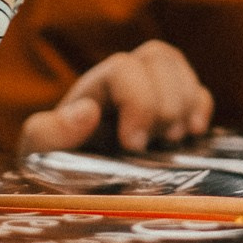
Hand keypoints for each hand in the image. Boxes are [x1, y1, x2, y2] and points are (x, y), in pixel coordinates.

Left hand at [16, 42, 214, 154]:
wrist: (74, 187)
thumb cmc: (55, 169)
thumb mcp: (41, 156)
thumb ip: (48, 133)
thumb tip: (86, 112)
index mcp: (92, 89)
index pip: (123, 69)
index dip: (138, 101)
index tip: (134, 144)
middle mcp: (122, 82)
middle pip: (157, 56)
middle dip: (165, 102)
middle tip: (160, 141)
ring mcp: (149, 92)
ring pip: (176, 65)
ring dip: (185, 102)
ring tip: (172, 139)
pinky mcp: (173, 110)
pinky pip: (197, 88)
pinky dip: (200, 107)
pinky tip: (193, 133)